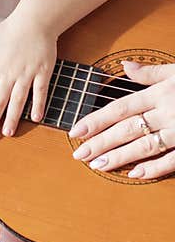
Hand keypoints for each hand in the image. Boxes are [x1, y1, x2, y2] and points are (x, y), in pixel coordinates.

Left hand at [0, 10, 56, 139]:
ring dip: (12, 117)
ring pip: (17, 99)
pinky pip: (40, 91)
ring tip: (8, 132)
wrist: (34, 20)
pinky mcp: (43, 71)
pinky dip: (38, 104)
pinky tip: (36, 118)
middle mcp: (9, 73)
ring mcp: (27, 73)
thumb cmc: (8, 31)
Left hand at [68, 61, 174, 179]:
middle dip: (100, 142)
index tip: (76, 131)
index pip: (120, 108)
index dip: (96, 120)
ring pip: (144, 146)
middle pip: (126, 129)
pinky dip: (154, 168)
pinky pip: (173, 159)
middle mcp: (167, 112)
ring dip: (119, 157)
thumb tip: (125, 66)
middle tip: (78, 154)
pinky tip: (135, 175)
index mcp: (159, 94)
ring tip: (98, 165)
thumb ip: (150, 72)